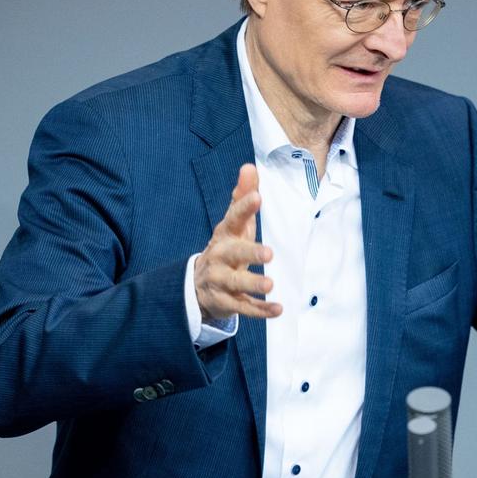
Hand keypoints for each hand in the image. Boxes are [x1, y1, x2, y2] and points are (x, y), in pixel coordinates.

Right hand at [194, 163, 281, 319]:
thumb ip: (242, 196)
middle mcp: (220, 257)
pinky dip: (260, 310)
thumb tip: (249, 166)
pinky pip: (243, 308)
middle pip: (233, 254)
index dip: (244, 208)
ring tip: (270, 285)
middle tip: (269, 254)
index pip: (233, 218)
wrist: (198, 285)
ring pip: (235, 284)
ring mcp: (221, 281)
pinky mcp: (227, 303)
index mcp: (225, 235)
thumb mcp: (234, 223)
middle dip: (250, 253)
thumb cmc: (226, 247)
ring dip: (252, 284)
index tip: (257, 197)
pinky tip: (278, 309)